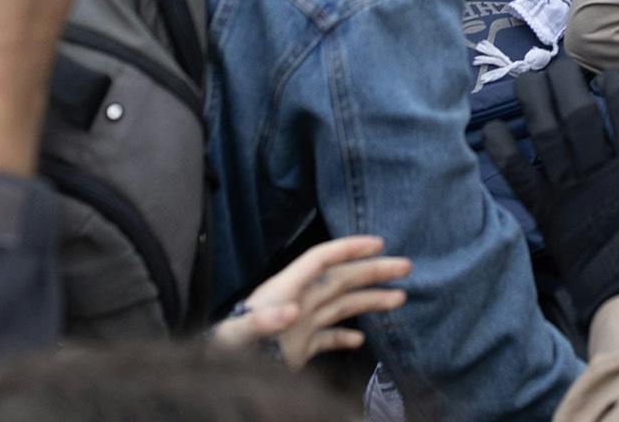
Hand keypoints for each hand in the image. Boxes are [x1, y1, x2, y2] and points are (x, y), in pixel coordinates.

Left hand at [212, 234, 410, 364]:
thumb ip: (262, 321)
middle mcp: (296, 302)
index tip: (378, 243)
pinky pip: (328, 338)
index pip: (320, 260)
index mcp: (284, 291)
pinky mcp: (298, 350)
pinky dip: (345, 337)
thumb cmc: (223, 352)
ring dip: (369, 301)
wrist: (214, 376)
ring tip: (400, 298)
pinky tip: (361, 338)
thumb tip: (291, 310)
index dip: (348, 248)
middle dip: (371, 271)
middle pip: (340, 280)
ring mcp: (299, 326)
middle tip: (405, 266)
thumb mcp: (239, 336)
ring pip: (341, 307)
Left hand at [482, 59, 618, 330]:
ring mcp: (570, 189)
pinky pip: (522, 177)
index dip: (613, 84)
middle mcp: (600, 168)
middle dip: (565, 82)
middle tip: (557, 63)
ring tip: (525, 78)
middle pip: (576, 114)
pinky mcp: (548, 212)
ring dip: (533, 104)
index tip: (607, 71)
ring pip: (546, 135)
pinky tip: (491, 130)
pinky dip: (504, 153)